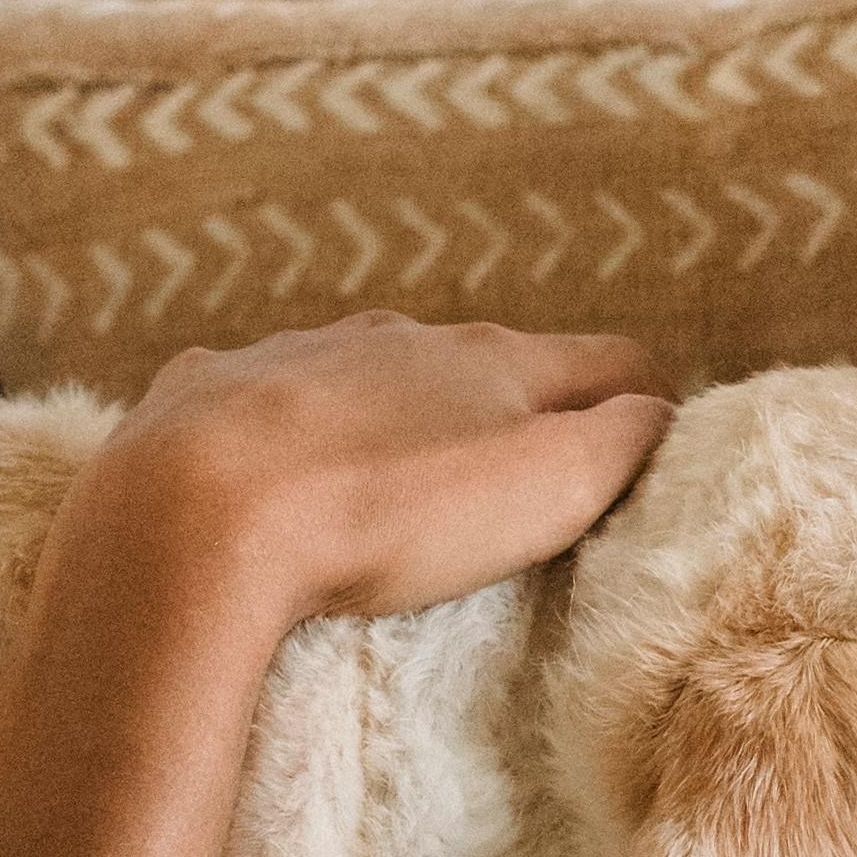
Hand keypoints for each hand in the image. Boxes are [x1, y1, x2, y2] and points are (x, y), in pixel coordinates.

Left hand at [79, 318, 674, 630]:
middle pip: (482, 364)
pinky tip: (269, 483)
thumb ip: (622, 444)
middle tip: (521, 487)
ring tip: (393, 488)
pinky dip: (284, 434)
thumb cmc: (388, 514)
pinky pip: (260, 400)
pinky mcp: (204, 393)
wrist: (192, 518)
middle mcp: (394, 338)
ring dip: (395, 418)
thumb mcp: (547, 487)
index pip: (605, 361)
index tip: (655, 453)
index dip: (643, 404)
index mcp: (489, 359)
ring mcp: (292, 357)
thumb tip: (663, 413)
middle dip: (512, 412)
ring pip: (368, 374)